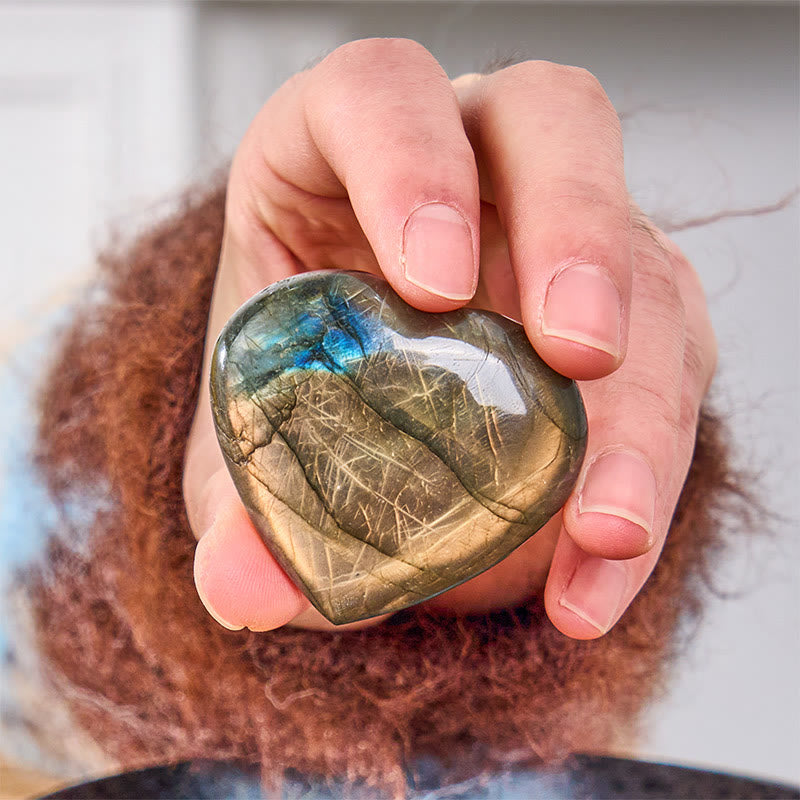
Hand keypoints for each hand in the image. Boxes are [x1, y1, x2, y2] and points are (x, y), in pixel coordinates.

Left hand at [183, 39, 715, 638]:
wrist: (376, 432)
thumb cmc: (301, 398)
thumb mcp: (256, 454)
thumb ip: (245, 517)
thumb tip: (243, 590)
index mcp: (342, 160)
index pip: (379, 93)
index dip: (410, 164)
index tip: (432, 283)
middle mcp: (473, 170)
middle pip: (554, 126)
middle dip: (577, 233)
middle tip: (576, 357)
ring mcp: (566, 231)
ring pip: (643, 261)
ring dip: (639, 403)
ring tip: (599, 528)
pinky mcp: (631, 304)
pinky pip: (672, 369)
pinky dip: (644, 478)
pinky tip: (599, 566)